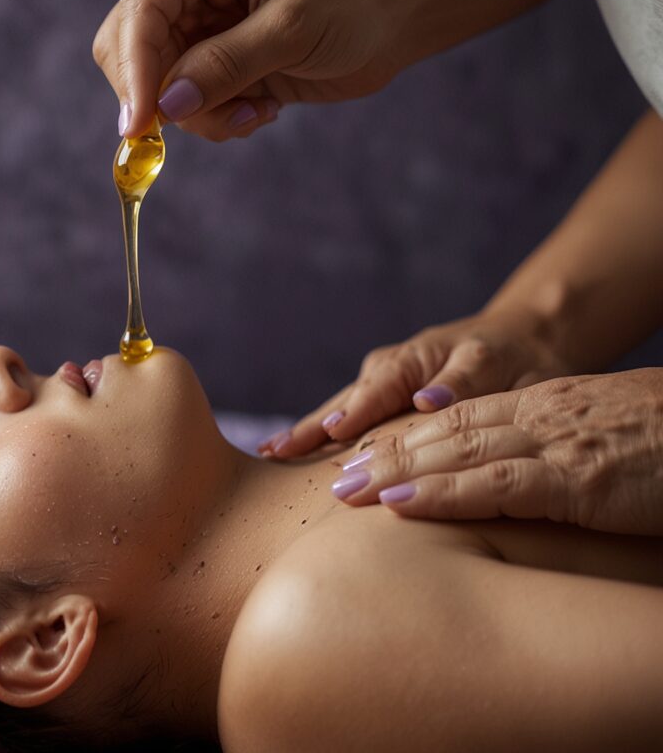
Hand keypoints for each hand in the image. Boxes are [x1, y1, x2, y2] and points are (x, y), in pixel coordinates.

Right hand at [93, 0, 414, 141]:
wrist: (397, 17)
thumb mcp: (292, 28)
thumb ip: (227, 63)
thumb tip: (168, 104)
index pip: (143, 10)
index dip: (135, 66)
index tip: (141, 123)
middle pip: (133, 49)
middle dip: (163, 97)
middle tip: (210, 120)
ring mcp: (204, 31)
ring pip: (162, 87)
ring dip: (201, 115)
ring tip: (255, 113)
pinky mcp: (221, 66)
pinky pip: (193, 105)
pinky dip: (219, 119)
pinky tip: (261, 109)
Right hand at [259, 308, 571, 458]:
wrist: (522, 340)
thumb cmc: (514, 356)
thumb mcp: (499, 363)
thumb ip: (466, 379)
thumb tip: (425, 400)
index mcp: (412, 361)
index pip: (375, 393)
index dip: (353, 416)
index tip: (329, 435)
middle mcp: (388, 371)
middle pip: (344, 403)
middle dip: (310, 428)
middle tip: (273, 453)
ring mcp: (383, 387)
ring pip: (341, 412)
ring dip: (308, 434)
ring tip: (272, 455)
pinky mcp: (385, 402)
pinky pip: (352, 420)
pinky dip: (325, 437)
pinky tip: (297, 455)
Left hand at [331, 369, 662, 535]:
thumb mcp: (607, 436)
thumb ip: (558, 450)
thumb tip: (527, 477)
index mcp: (547, 404)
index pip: (459, 417)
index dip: (406, 436)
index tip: (364, 453)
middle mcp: (541, 415)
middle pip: (443, 430)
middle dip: (384, 452)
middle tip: (332, 477)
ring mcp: (558, 443)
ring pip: (455, 452)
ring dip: (394, 472)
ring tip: (346, 491)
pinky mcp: (581, 478)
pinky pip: (495, 484)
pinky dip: (441, 493)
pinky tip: (402, 505)